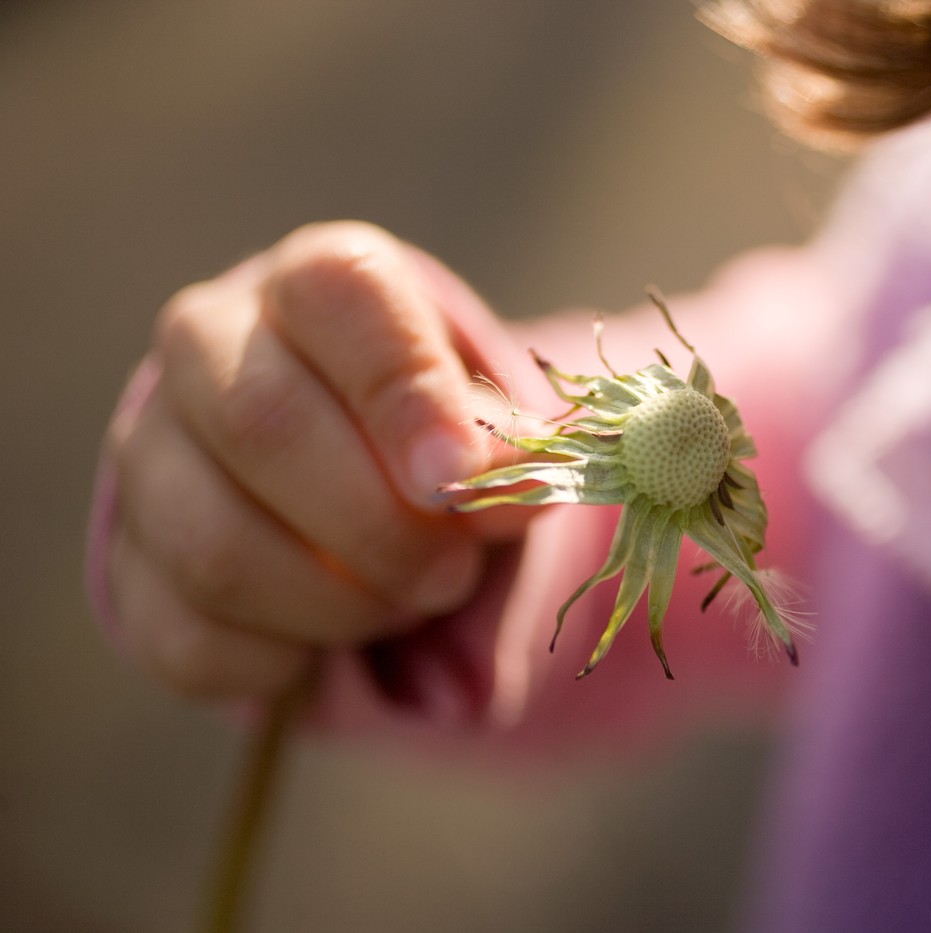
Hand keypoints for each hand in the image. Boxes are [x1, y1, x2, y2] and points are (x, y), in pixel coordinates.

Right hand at [102, 222, 507, 700]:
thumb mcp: (487, 422)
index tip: (454, 476)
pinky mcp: (130, 561)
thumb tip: (523, 489)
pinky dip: (282, 661)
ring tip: (401, 604)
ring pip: (215, 548)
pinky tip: (330, 643)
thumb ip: (508, 449)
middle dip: (377, 527)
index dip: (403, 389)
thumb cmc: (432, 434)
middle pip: (260, 423)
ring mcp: (149, 453)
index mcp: (314, 284)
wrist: (350, 479)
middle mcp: (205, 344)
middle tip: (450, 575)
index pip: (338, 295)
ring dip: (335, 605)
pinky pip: (189, 638)